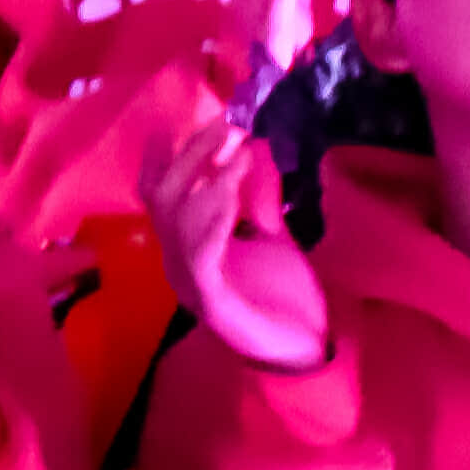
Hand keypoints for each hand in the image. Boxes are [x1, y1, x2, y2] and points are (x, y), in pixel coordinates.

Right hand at [141, 94, 328, 376]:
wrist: (305, 354)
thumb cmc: (283, 299)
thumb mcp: (272, 235)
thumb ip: (258, 197)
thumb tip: (257, 143)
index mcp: (188, 243)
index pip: (164, 191)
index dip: (170, 154)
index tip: (192, 116)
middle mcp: (178, 260)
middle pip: (165, 197)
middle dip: (191, 156)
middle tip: (224, 124)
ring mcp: (190, 281)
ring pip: (177, 221)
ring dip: (206, 180)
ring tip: (235, 151)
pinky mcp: (212, 302)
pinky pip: (200, 256)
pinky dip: (211, 221)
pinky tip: (227, 196)